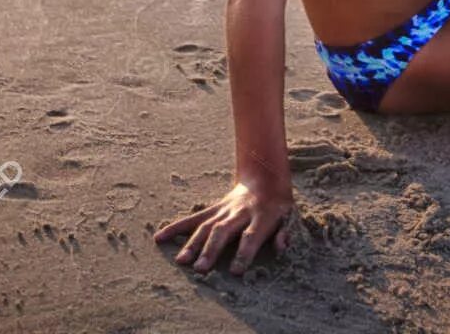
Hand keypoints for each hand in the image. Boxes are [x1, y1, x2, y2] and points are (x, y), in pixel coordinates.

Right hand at [154, 178, 292, 275]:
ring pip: (205, 225)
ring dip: (192, 243)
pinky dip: (175, 227)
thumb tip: (280, 247)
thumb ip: (285, 233)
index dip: (244, 253)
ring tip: (181, 261)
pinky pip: (193, 218)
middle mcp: (239, 212)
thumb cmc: (278, 206)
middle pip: (223, 230)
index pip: (251, 236)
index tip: (235, 271)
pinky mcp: (212, 209)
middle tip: (201, 269)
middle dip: (211, 250)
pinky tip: (160, 237)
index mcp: (261, 216)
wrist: (264, 178)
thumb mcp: (289, 217)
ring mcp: (223, 210)